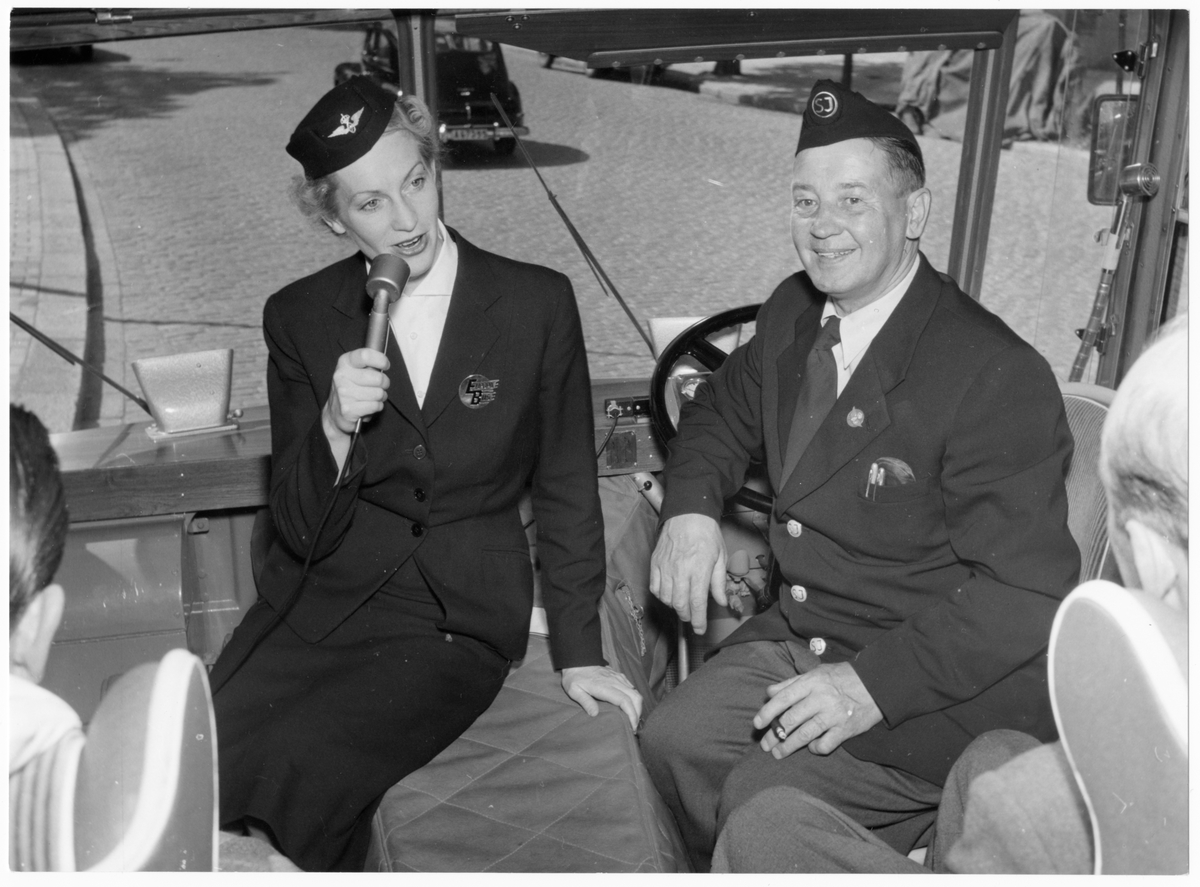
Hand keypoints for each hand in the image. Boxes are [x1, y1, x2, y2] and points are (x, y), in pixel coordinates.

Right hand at [323, 348, 389, 438]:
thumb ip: (369, 364)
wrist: (335, 413)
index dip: (381, 360)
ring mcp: (344, 393)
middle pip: (378, 378)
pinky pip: (376, 406)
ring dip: (381, 397)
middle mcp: (342, 376)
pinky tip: (369, 406)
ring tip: (373, 397)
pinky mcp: (348, 409)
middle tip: (379, 386)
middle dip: (385, 383)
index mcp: (345, 362)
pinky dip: (377, 406)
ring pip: (378, 393)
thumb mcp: (355, 371)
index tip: (385, 366)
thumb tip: (384, 364)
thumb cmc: (350, 389)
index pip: (366, 356)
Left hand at [561, 665, 642, 731]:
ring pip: (635, 692)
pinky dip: (634, 698)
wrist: (578, 659)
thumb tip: (595, 714)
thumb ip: (585, 701)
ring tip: (633, 719)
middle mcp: (615, 681)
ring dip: (637, 706)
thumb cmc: (575, 676)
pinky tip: (630, 706)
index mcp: (605, 687)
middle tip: (633, 726)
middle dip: (638, 713)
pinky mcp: (619, 676)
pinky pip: (631, 687)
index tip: (632, 726)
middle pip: (635, 697)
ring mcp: (618, 678)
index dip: (632, 714)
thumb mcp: (574, 690)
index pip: (625, 701)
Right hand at [649, 513, 726, 633]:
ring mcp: (665, 567)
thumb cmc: (706, 534)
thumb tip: (721, 601)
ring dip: (674, 606)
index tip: (700, 629)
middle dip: (687, 616)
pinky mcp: (655, 563)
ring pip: (665, 598)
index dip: (698, 620)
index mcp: (699, 569)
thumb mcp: (720, 556)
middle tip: (693, 617)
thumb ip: (719, 582)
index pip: (696, 603)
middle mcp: (681, 570)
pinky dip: (661, 595)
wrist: (687, 514)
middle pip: (680, 604)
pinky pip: (654, 587)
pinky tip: (669, 593)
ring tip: (682, 603)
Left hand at [753, 662, 882, 757]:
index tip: (757, 723)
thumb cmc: (842, 677)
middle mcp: (820, 699)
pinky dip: (815, 748)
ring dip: (788, 746)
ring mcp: (833, 715)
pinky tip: (811, 747)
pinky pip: (825, 744)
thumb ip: (792, 682)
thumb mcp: (816, 673)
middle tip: (765, 745)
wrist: (876, 684)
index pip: (783, 698)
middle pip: (790, 720)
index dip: (768, 712)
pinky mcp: (846, 729)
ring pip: (804, 735)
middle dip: (774, 735)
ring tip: (778, 753)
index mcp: (811, 683)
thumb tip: (769, 692)